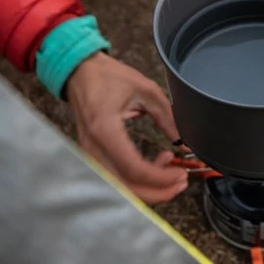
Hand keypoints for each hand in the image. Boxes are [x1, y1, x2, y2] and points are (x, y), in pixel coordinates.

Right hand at [65, 52, 187, 203]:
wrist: (80, 72)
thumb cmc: (108, 77)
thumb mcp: (146, 90)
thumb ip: (167, 117)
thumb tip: (183, 141)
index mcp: (105, 129)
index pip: (134, 169)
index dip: (160, 178)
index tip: (180, 173)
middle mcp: (93, 147)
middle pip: (126, 187)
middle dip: (158, 191)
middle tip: (181, 181)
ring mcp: (89, 155)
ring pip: (121, 188)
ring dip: (149, 187)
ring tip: (171, 171)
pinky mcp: (92, 157)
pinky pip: (116, 179)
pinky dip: (138, 180)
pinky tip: (154, 165)